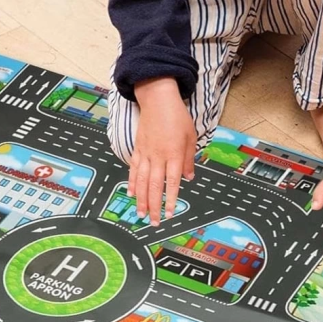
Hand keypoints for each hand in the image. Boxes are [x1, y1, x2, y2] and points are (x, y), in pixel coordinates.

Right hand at [128, 77, 196, 225]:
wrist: (157, 99)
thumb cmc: (177, 116)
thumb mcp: (191, 136)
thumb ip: (189, 159)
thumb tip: (188, 178)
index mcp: (174, 154)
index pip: (172, 182)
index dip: (170, 200)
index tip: (170, 214)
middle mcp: (158, 156)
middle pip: (154, 186)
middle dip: (154, 206)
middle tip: (153, 222)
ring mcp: (146, 153)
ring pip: (141, 181)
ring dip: (141, 199)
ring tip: (140, 214)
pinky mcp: (137, 148)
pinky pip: (133, 169)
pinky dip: (132, 182)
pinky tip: (131, 193)